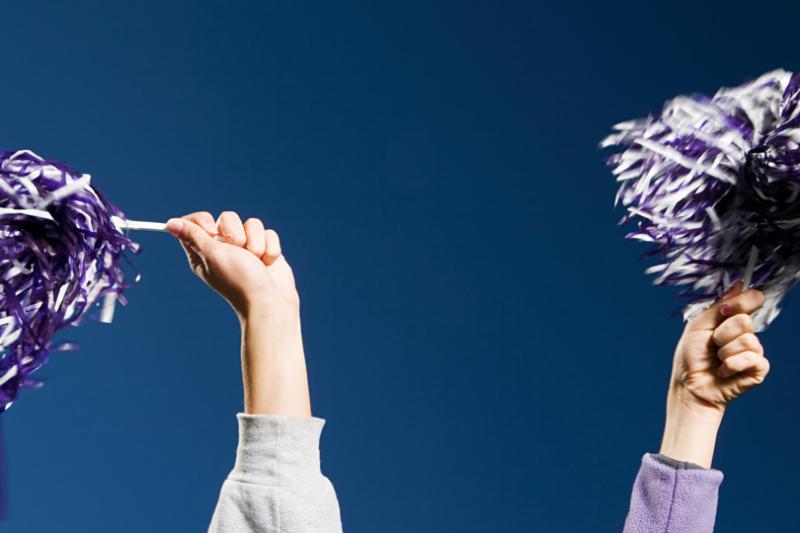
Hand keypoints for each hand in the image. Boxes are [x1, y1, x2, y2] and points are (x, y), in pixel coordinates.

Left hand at [166, 211, 298, 319]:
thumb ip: (193, 235)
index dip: (204, 221)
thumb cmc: (238, 280)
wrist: (270, 300)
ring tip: (256, 261)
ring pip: (252, 224)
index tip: (212, 231)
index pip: (196, 222)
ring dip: (256, 243)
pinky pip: (268, 233)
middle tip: (238, 252)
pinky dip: (270, 249)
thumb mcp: (212, 255)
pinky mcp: (264, 249)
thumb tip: (171, 223)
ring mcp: (246, 248)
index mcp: (204, 251)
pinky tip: (267, 263)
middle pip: (228, 217)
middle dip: (237, 234)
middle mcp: (224, 248)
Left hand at [660, 282, 769, 466]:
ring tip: (716, 360)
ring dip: (725, 351)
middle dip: (722, 333)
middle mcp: (745, 333)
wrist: (689, 386)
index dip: (743, 301)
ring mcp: (753, 351)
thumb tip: (739, 283)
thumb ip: (719, 306)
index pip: (751, 300)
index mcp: (731, 320)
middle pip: (745, 320)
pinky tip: (723, 371)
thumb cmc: (691, 357)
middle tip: (712, 344)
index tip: (726, 311)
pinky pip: (752, 357)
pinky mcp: (758, 369)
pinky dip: (732, 364)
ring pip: (748, 339)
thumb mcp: (699, 326)